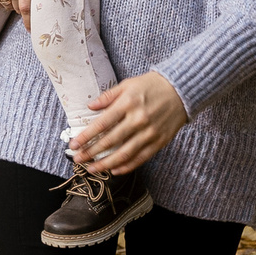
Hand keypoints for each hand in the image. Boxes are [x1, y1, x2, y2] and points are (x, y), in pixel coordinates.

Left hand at [70, 71, 186, 174]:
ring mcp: (149, 133)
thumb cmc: (152, 85)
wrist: (181, 90)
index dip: (86, 136)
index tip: (74, 144)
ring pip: (124, 154)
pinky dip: (126, 167)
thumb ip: (108, 96)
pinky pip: (140, 158)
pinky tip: (114, 170)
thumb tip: (90, 107)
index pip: (102, 123)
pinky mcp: (159, 142)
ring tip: (92, 169)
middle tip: (78, 159)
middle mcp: (138, 119)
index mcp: (128, 103)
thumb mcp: (128, 84)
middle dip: (91, 152)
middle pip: (110, 141)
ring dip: (105, 164)